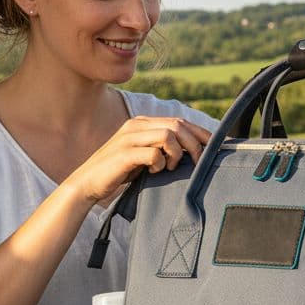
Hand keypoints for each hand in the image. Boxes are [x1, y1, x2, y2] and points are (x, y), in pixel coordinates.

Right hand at [68, 116, 211, 203]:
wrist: (87, 183)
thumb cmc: (120, 172)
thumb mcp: (144, 156)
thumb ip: (163, 149)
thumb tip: (195, 152)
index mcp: (143, 123)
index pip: (179, 121)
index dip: (201, 132)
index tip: (217, 146)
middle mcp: (137, 125)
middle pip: (178, 125)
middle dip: (195, 144)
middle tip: (199, 162)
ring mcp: (129, 138)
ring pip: (168, 135)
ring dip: (177, 153)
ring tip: (172, 167)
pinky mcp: (124, 153)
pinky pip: (154, 153)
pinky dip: (160, 163)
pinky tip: (155, 172)